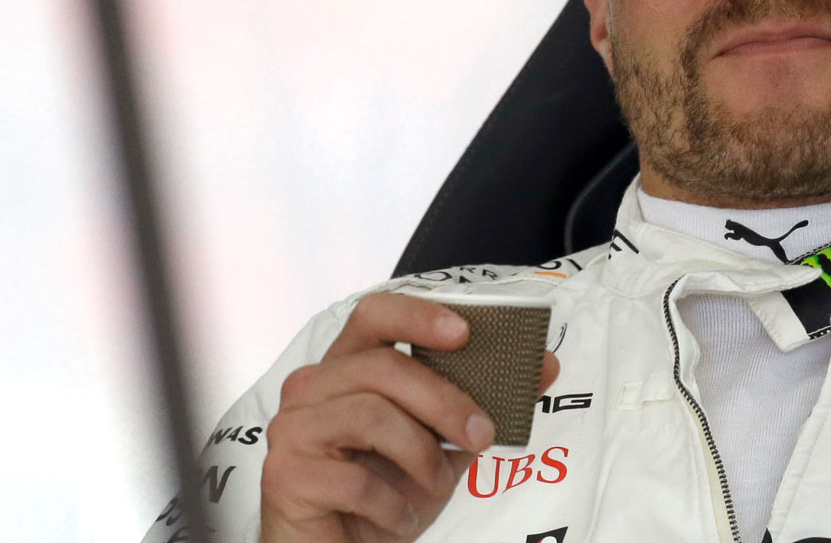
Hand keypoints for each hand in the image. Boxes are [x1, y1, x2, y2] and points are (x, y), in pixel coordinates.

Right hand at [260, 292, 559, 542]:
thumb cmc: (388, 492)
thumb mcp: (445, 444)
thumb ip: (483, 402)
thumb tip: (545, 364)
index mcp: (347, 367)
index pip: (374, 314)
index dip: (417, 315)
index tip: (464, 332)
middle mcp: (311, 387)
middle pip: (383, 366)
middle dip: (445, 400)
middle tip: (484, 435)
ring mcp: (292, 428)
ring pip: (370, 415)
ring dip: (421, 457)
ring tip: (436, 486)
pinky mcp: (285, 474)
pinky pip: (354, 479)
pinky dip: (392, 504)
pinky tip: (401, 517)